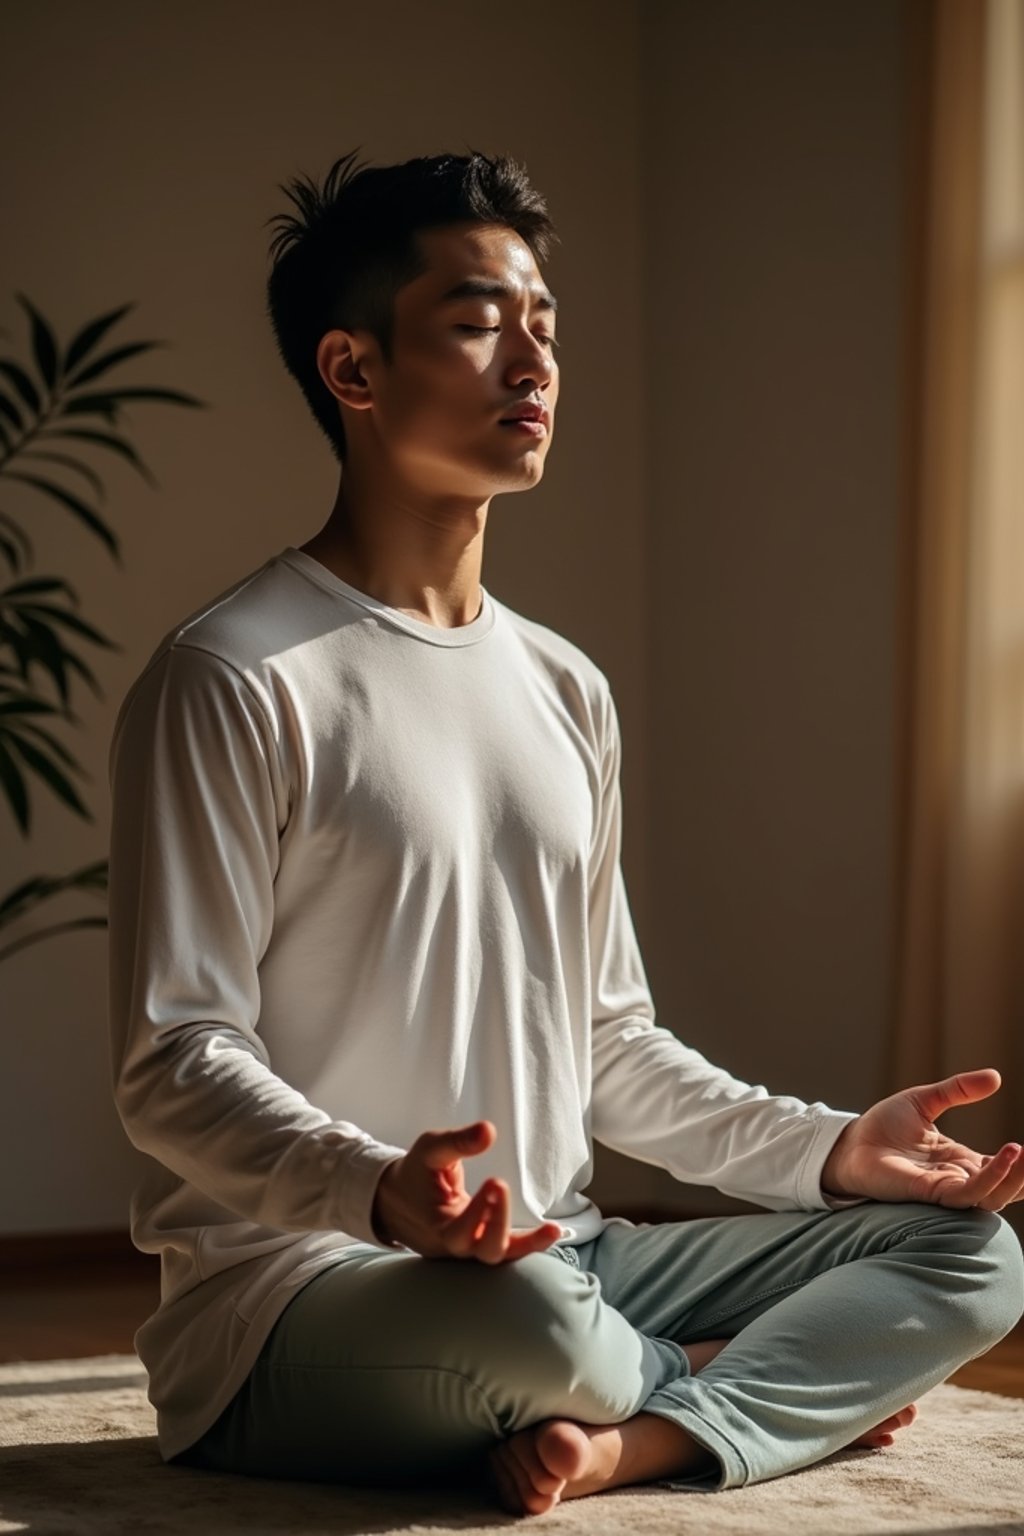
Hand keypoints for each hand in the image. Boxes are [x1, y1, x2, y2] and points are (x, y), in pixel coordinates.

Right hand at [370, 1119, 562, 1262]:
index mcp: (436, 1227)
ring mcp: (468, 1250)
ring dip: (527, 1244)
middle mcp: (454, 1246)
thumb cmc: (416, 1172)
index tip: (494, 1181)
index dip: (479, 1213)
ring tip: (553, 1229)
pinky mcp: (479, 1246)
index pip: (459, 1232)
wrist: (396, 1200)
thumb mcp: (430, 1149)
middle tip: (502, 1186)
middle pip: (483, 1252)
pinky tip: (552, 1231)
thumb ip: (457, 1141)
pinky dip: (528, 1244)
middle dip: (499, 1224)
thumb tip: (488, 1131)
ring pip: (499, 1257)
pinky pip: (506, 1251)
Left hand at [821, 1068, 1023, 1210]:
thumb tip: (996, 1076)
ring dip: (1012, 1178)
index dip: (1022, 1163)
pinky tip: (1001, 1158)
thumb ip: (959, 1090)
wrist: (850, 1142)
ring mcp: (945, 1188)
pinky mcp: (928, 1192)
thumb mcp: (926, 1100)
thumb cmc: (884, 1126)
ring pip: (992, 1195)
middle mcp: (958, 1179)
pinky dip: (988, 1179)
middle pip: (1005, 1187)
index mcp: (961, 1161)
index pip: (1003, 1169)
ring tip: (1023, 1153)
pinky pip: (966, 1193)